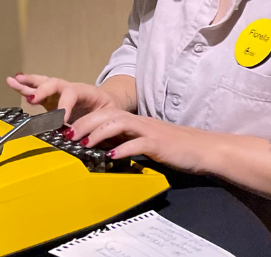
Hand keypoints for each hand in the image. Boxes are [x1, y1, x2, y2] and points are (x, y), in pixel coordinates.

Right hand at [6, 74, 120, 123]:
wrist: (109, 103)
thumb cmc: (108, 111)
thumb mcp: (107, 117)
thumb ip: (95, 124)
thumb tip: (83, 136)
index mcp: (86, 92)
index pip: (72, 93)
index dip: (64, 105)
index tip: (60, 118)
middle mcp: (70, 89)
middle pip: (55, 84)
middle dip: (43, 90)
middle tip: (33, 98)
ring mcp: (59, 92)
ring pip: (44, 84)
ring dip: (29, 83)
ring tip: (14, 80)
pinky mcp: (51, 98)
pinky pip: (37, 91)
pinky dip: (24, 87)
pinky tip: (13, 82)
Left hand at [68, 108, 210, 173]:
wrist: (202, 149)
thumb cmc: (174, 148)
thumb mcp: (145, 143)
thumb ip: (127, 142)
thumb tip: (104, 149)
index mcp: (135, 121)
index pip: (105, 114)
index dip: (85, 120)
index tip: (68, 130)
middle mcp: (140, 122)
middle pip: (108, 114)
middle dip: (85, 123)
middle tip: (68, 135)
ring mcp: (149, 131)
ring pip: (119, 123)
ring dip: (99, 132)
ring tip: (84, 143)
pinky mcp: (159, 144)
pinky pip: (138, 143)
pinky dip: (123, 149)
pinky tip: (111, 156)